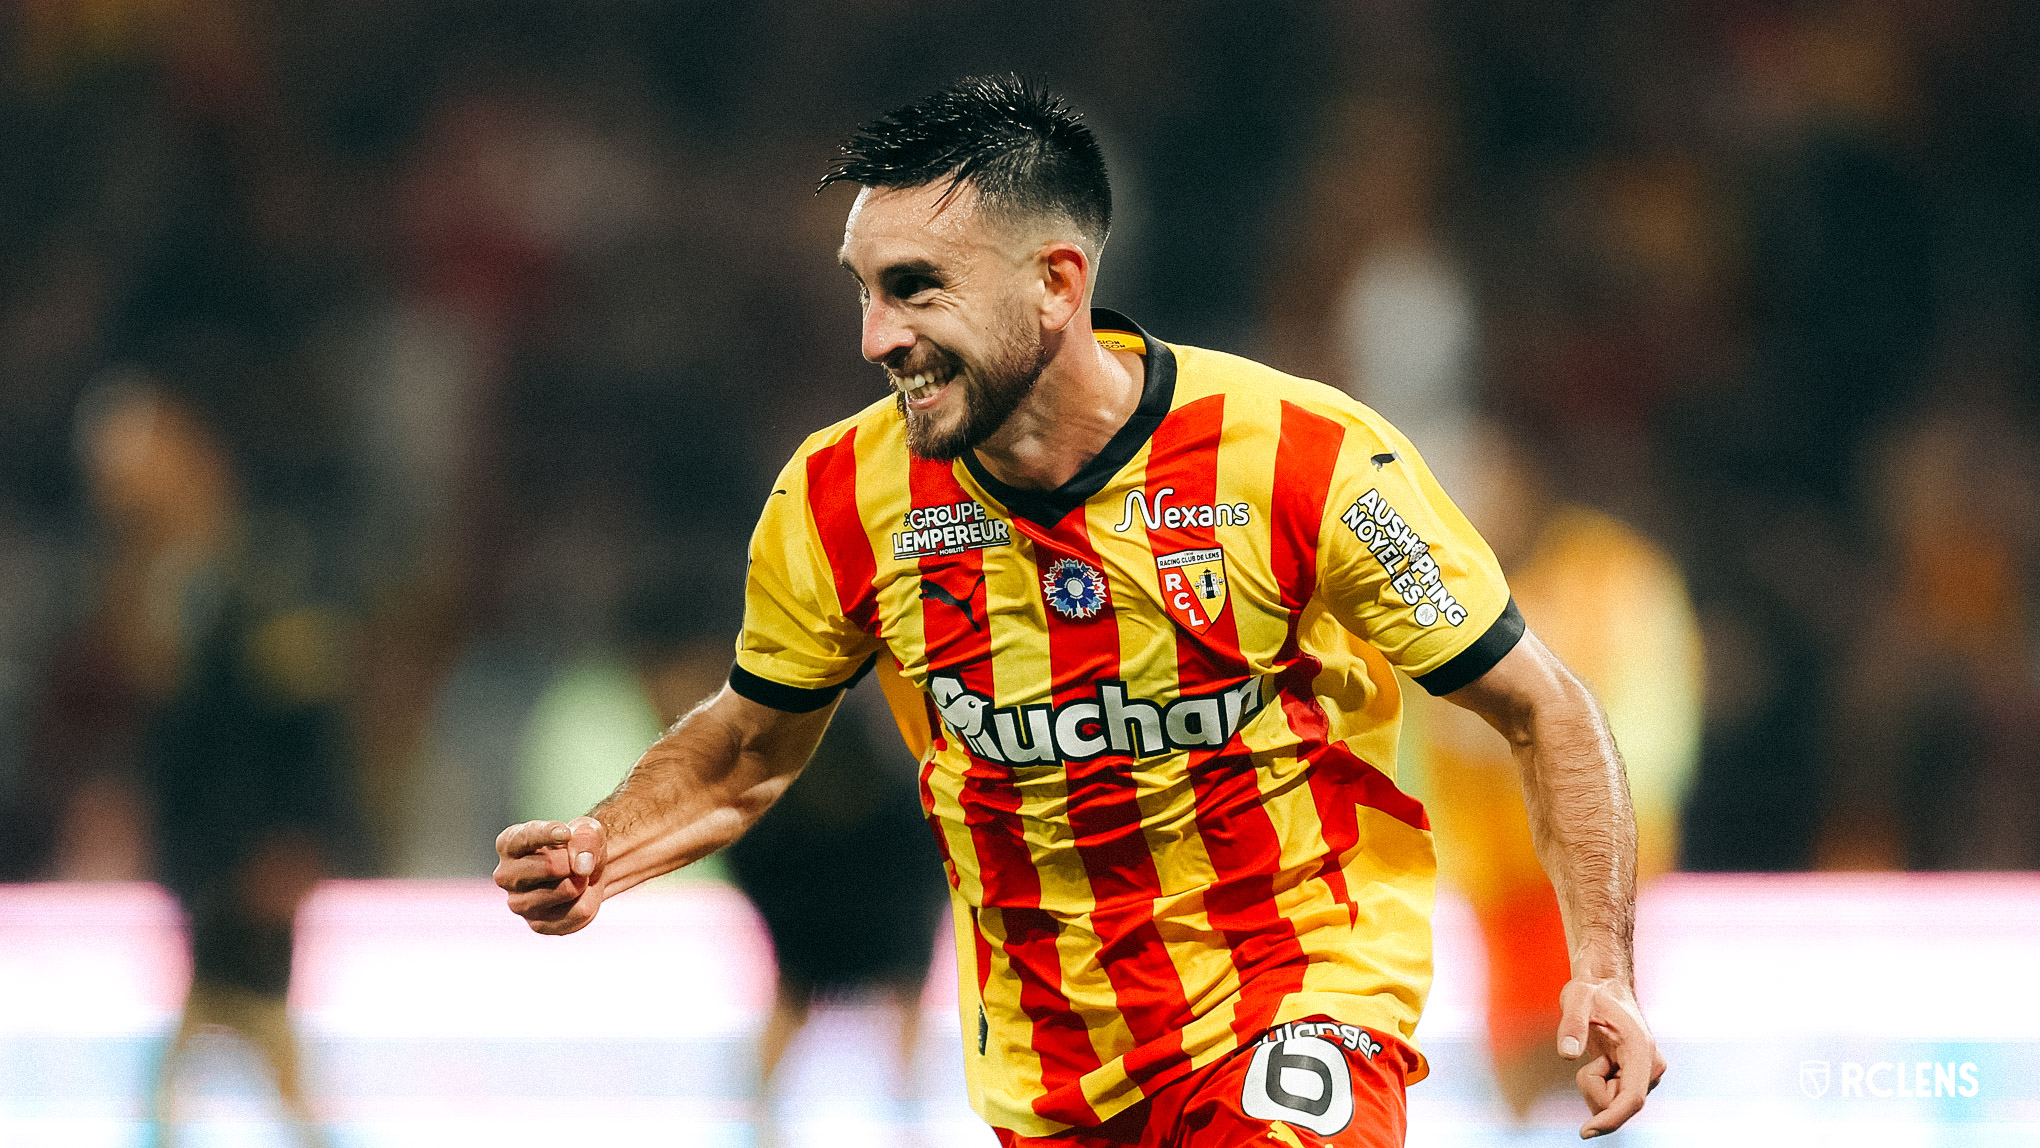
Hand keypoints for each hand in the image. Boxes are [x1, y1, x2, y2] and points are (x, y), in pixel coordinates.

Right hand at [493, 816, 606, 934]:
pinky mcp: (538, 925)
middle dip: (575, 862)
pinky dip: (590, 900)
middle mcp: (506, 876)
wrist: (584, 872)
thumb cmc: (577, 844)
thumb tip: (581, 868)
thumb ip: (585, 839)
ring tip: (577, 877)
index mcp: (508, 844)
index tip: (566, 833)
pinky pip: (579, 912)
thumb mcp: (587, 830)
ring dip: (584, 881)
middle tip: (577, 861)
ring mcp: (518, 904)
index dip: (549, 834)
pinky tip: (578, 895)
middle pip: (550, 866)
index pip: (527, 837)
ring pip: (567, 890)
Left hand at [1558, 975, 1665, 1137]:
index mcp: (1641, 1050)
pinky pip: (1611, 1099)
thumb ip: (1572, 1024)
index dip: (1611, 1119)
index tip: (1586, 1131)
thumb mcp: (1576, 999)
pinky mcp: (1637, 1080)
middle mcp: (1651, 1067)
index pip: (1632, 1097)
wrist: (1605, 987)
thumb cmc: (1592, 992)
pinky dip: (1598, 1085)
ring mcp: (1646, 1076)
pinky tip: (1602, 1061)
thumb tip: (1567, 1053)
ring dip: (1594, 1086)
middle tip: (1591, 1055)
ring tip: (1597, 1055)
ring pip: (1611, 1104)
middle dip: (1592, 1087)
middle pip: (1616, 1104)